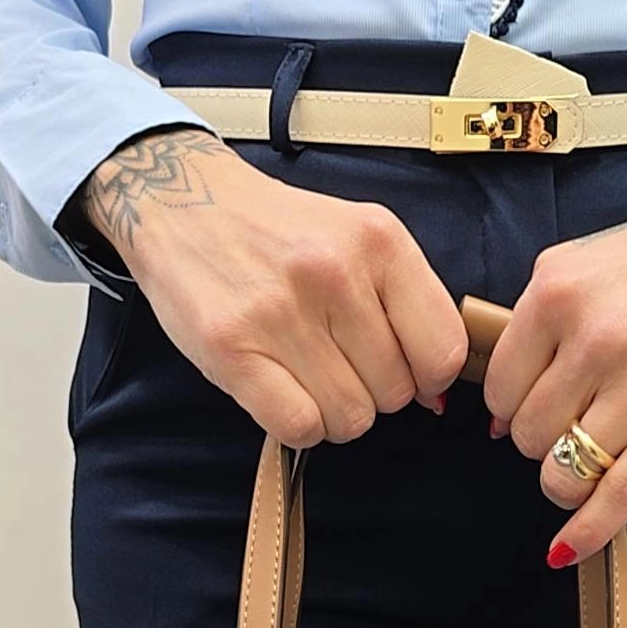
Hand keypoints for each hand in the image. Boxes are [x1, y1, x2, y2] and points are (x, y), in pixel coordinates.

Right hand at [77, 128, 468, 445]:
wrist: (184, 200)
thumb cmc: (277, 234)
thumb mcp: (357, 240)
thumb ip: (405, 305)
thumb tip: (434, 393)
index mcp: (378, 241)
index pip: (442, 351)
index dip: (428, 378)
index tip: (404, 370)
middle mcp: (333, 273)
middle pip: (394, 394)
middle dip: (371, 392)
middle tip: (335, 361)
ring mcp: (280, 312)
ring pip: (350, 418)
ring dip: (332, 412)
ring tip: (305, 372)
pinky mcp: (232, 349)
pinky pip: (300, 428)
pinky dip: (297, 424)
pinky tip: (282, 390)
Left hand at [483, 167, 626, 564]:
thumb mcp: (582, 269)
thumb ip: (535, 332)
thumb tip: (500, 421)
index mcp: (558, 292)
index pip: (501, 387)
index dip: (511, 409)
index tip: (531, 408)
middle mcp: (596, 337)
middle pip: (531, 434)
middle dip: (543, 440)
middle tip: (573, 423)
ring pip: (566, 471)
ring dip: (567, 480)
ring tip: (588, 460)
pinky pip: (620, 494)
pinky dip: (587, 531)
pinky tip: (567, 549)